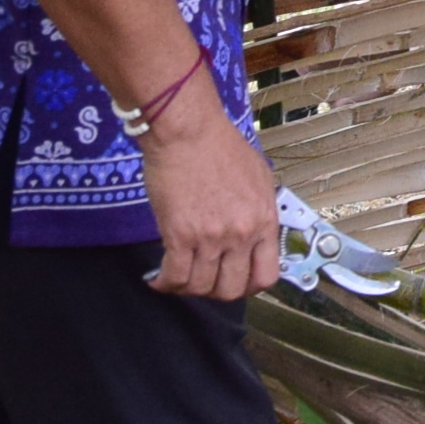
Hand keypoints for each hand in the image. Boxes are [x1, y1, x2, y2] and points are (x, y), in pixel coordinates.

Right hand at [140, 87, 283, 303]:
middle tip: (205, 282)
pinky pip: (174, 276)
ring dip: (188, 289)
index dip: (250, 287)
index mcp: (265, 221)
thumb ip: (260, 211)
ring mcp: (210, 237)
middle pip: (232, 289)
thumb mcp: (258, 178)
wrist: (187, 131)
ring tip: (179, 278)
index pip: (266, 276)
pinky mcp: (179, 235)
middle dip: (217, 292)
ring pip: (201, 287)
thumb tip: (257, 233)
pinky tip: (157, 278)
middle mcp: (241, 234)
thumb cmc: (220, 145)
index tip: (237, 283)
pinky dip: (164, 284)